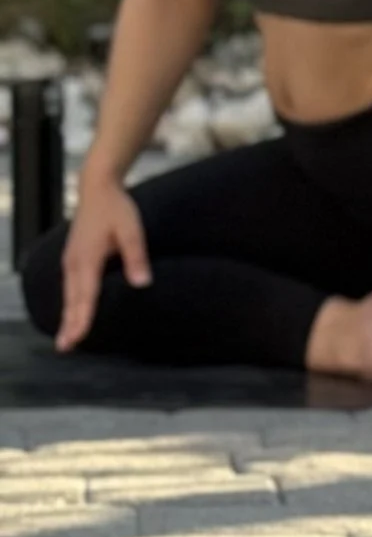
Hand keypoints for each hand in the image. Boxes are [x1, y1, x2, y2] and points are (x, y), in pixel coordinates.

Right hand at [55, 172, 148, 352]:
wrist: (97, 188)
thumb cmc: (116, 209)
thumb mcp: (132, 230)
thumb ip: (136, 257)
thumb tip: (142, 284)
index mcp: (88, 258)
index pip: (86, 296)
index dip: (82, 318)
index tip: (77, 338)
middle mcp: (75, 262)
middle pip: (72, 300)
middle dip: (69, 324)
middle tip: (65, 348)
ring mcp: (71, 260)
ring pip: (68, 295)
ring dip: (67, 317)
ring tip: (65, 339)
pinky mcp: (72, 258)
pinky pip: (69, 287)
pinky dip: (69, 303)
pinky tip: (71, 314)